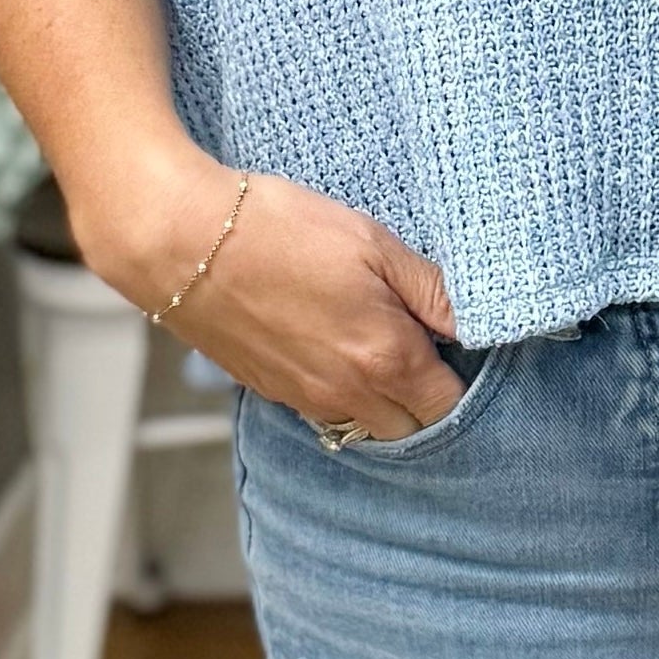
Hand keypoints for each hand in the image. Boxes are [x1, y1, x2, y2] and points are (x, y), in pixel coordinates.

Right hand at [81, 148, 467, 439]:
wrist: (182, 242)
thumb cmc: (280, 230)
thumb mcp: (373, 243)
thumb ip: (431, 290)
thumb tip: (475, 322)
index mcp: (385, 359)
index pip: (449, 404)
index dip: (463, 375)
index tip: (457, 339)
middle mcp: (348, 394)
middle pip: (413, 428)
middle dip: (429, 397)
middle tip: (425, 342)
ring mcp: (305, 399)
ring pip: (367, 426)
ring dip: (386, 401)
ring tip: (382, 344)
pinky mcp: (271, 391)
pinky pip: (325, 413)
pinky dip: (344, 395)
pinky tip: (337, 348)